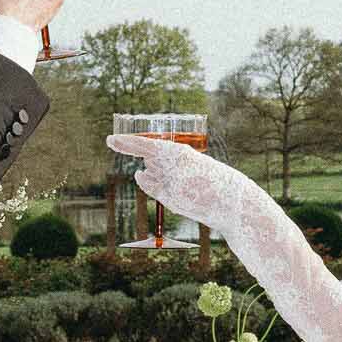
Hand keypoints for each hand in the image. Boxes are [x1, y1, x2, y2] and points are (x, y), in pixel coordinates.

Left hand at [105, 133, 233, 225]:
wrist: (230, 201)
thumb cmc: (212, 178)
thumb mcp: (190, 162)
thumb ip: (166, 163)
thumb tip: (141, 173)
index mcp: (178, 152)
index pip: (145, 146)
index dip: (125, 142)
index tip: (110, 139)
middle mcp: (170, 168)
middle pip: (143, 156)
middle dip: (127, 147)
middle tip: (111, 140)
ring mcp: (167, 185)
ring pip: (146, 173)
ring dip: (153, 173)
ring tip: (178, 176)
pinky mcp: (168, 200)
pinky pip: (151, 188)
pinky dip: (152, 184)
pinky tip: (168, 184)